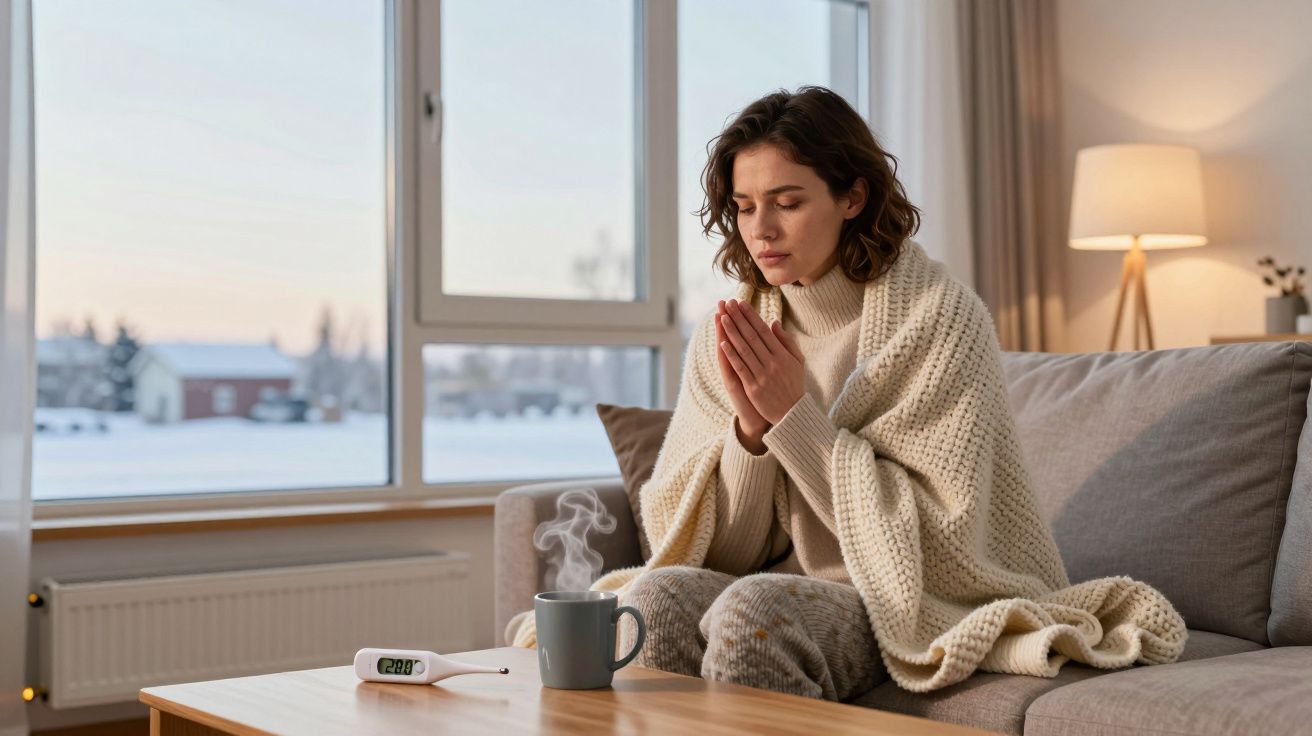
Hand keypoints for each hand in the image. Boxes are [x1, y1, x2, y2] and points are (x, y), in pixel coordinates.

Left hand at [717, 298, 805, 424]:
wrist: (792, 414)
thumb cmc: (794, 385)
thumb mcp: (798, 361)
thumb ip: (787, 341)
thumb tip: (774, 323)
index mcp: (782, 355)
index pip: (763, 331)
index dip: (751, 316)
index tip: (741, 303)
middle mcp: (772, 363)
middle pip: (752, 336)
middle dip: (739, 319)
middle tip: (728, 304)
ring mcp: (762, 375)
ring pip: (744, 350)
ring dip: (732, 333)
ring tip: (722, 318)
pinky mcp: (753, 388)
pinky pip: (741, 368)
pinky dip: (732, 355)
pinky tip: (723, 343)